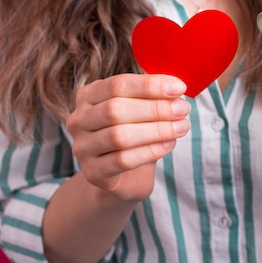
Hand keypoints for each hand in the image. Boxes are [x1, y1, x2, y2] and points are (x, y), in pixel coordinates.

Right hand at [66, 73, 190, 201]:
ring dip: (156, 130)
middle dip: (155, 108)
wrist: (124, 177)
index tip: (179, 88)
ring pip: (119, 136)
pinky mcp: (93, 173)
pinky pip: (123, 160)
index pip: (117, 85)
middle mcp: (78, 120)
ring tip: (182, 127)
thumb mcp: (141, 110)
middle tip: (183, 109)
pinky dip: (150, 151)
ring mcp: (82, 148)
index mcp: (88, 96)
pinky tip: (169, 145)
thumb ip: (153, 96)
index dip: (149, 85)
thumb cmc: (135, 135)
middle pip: (115, 109)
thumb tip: (176, 88)